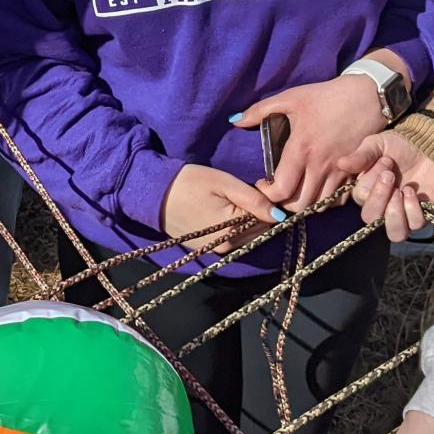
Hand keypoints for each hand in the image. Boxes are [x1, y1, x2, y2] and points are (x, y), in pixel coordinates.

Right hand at [160, 163, 281, 254]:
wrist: (154, 194)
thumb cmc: (189, 183)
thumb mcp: (223, 183)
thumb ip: (253, 198)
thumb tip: (279, 214)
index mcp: (233, 231)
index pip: (268, 221)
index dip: (268, 203)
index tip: (259, 187)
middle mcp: (227, 247)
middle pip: (259, 231)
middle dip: (259, 214)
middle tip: (245, 192)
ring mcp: (217, 250)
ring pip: (247, 236)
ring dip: (247, 221)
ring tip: (232, 200)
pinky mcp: (208, 249)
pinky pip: (232, 239)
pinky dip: (235, 226)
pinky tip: (223, 210)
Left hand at [236, 74, 392, 214]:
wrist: (367, 95)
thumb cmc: (326, 96)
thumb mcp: (291, 97)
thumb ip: (260, 110)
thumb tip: (234, 120)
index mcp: (301, 149)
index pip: (281, 190)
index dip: (267, 194)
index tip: (262, 184)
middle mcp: (320, 166)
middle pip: (300, 205)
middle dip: (285, 204)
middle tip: (278, 191)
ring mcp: (339, 172)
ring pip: (320, 205)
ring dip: (306, 203)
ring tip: (297, 190)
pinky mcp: (355, 172)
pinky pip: (339, 199)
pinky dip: (327, 200)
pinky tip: (318, 188)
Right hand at [338, 130, 433, 241]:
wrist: (430, 147)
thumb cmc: (400, 146)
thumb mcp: (378, 145)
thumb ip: (361, 156)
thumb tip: (341, 163)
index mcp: (367, 192)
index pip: (361, 198)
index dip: (372, 182)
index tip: (386, 160)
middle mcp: (382, 207)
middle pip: (372, 219)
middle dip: (380, 197)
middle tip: (391, 175)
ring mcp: (403, 215)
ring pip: (395, 233)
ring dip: (395, 213)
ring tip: (401, 191)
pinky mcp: (421, 216)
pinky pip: (415, 225)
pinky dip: (413, 209)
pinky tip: (413, 191)